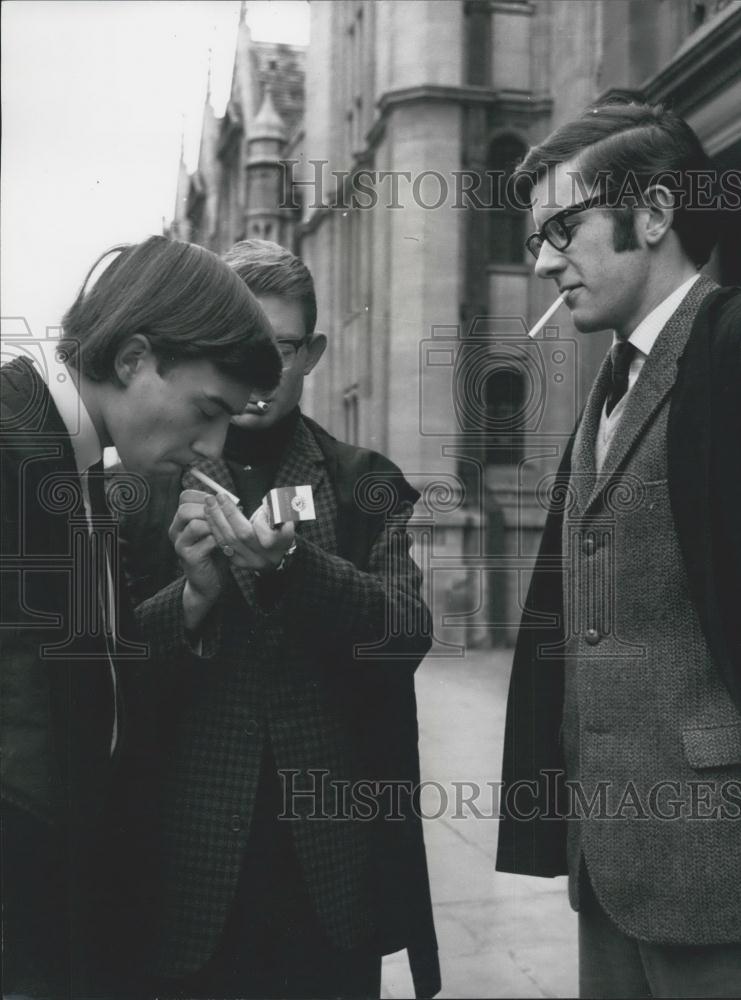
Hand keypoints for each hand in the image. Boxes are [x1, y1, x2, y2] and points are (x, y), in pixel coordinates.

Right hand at [169, 489, 227, 628]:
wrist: (209, 582)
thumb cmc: (214, 553)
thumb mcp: (213, 529)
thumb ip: (216, 514)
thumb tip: (229, 500)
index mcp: (181, 520)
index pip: (185, 497)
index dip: (203, 495)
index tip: (218, 503)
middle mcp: (176, 530)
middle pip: (185, 509)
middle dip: (208, 510)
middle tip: (223, 518)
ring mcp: (180, 544)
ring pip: (194, 524)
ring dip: (214, 525)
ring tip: (224, 533)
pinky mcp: (189, 557)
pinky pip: (206, 541)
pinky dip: (219, 540)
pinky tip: (225, 545)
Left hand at [202, 492, 295, 572]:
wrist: (275, 555)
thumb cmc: (279, 530)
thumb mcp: (284, 519)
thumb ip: (275, 511)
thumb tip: (264, 503)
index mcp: (281, 543)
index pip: (269, 533)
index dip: (260, 520)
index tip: (253, 506)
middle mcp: (266, 555)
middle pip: (244, 535)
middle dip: (229, 513)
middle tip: (219, 496)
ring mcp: (251, 560)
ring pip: (229, 540)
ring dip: (216, 519)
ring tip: (210, 503)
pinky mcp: (239, 562)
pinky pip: (223, 545)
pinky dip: (215, 529)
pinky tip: (210, 516)